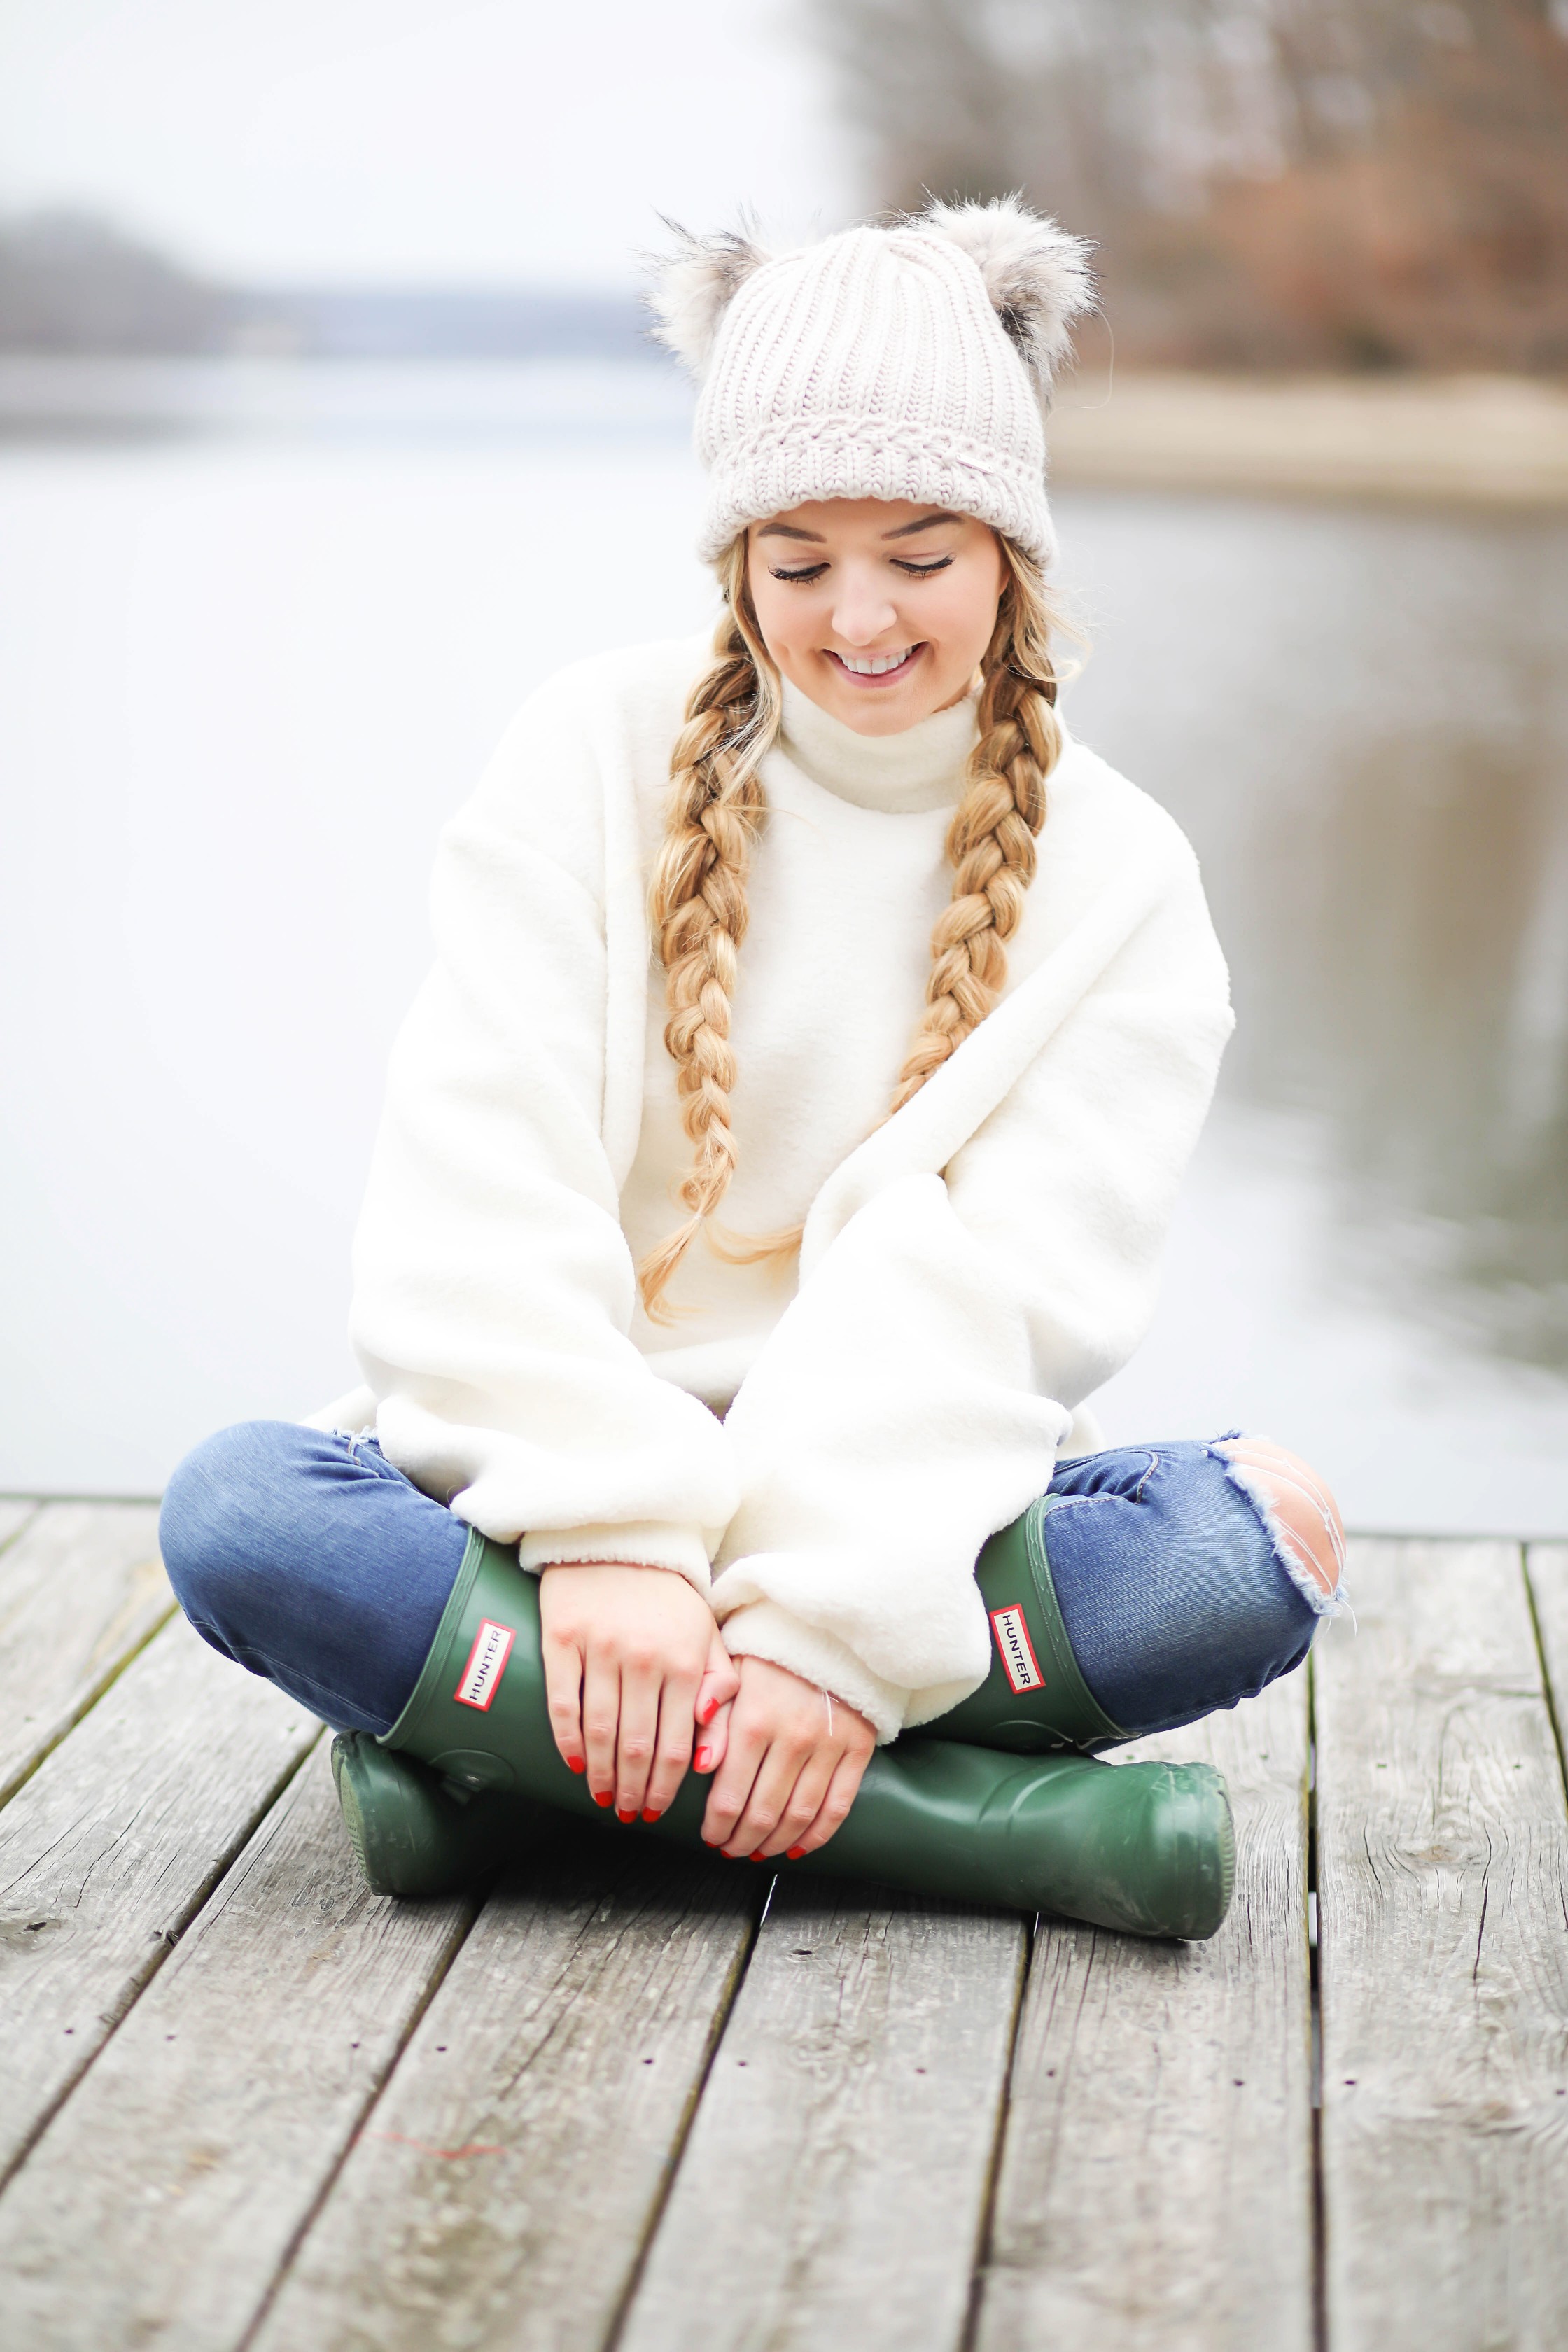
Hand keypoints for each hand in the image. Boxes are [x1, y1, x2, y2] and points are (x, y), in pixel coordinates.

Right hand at [538, 1563, 737, 1821]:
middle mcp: (645, 1657)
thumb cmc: (668, 1595)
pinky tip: (574, 1762)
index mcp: (685, 1660)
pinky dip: (568, 1739)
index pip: (678, 1742)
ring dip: (602, 1773)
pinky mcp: (563, 1638)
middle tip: (627, 1812)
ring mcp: (601, 1648)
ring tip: (603, 1797)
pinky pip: (563, 1702)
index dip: (666, 1785)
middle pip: (637, 1745)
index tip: (657, 1811)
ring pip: (601, 1730)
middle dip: (633, 1788)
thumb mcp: (707, 1635)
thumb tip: (712, 1754)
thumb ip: (719, 1690)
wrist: (621, 1538)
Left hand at [698, 1655, 875, 1860]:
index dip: (716, 1826)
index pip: (729, 1795)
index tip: (710, 1837)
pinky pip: (838, 1806)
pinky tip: (799, 1846)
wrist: (828, 1631)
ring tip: (759, 1850)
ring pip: (798, 1816)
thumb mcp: (731, 1676)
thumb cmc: (771, 1654)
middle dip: (741, 1840)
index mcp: (754, 1719)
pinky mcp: (858, 1747)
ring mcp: (829, 1745)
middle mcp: (793, 1737)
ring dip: (775, 1842)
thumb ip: (712, 1721)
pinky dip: (817, 1835)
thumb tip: (700, 1767)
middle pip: (763, 1813)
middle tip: (731, 1849)